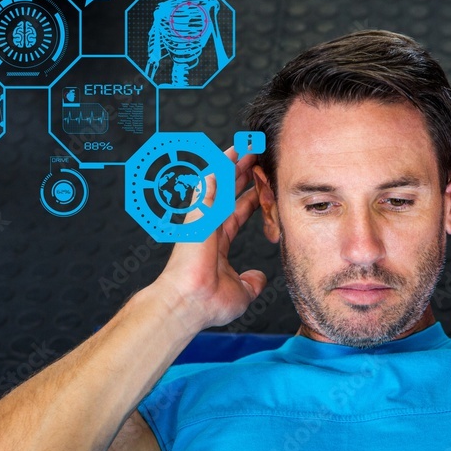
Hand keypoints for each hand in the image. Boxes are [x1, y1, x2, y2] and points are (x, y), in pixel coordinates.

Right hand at [152, 146, 266, 331]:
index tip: (261, 186)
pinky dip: (220, 169)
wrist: (190, 304)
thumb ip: (251, 282)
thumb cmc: (208, 302)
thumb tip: (259, 279)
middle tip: (256, 156)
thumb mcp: (241, 292)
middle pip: (228, 193)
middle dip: (243, 174)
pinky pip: (210, 186)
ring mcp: (202, 219)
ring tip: (247, 146)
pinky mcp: (198, 215)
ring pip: (220, 184)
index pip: (236, 213)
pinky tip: (232, 153)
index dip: (249, 198)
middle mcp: (208, 227)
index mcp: (216, 242)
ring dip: (232, 164)